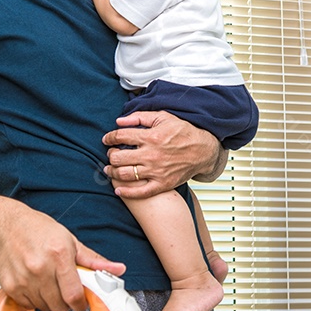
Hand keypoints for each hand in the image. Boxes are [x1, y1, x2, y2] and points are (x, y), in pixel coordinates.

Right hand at [0, 199, 124, 310]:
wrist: (5, 224)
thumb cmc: (38, 229)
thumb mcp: (70, 240)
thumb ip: (94, 260)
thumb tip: (118, 269)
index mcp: (59, 255)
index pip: (74, 295)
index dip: (81, 303)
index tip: (82, 302)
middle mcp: (40, 268)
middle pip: (60, 306)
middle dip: (66, 302)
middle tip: (64, 289)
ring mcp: (24, 279)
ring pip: (44, 307)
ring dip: (49, 301)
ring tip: (48, 282)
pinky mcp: (10, 286)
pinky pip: (27, 305)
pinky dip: (33, 300)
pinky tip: (34, 284)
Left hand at [103, 111, 225, 198]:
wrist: (203, 151)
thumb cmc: (184, 132)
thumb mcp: (164, 118)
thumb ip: (140, 117)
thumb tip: (119, 121)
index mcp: (151, 136)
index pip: (120, 137)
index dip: (109, 138)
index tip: (107, 139)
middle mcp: (151, 155)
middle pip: (118, 157)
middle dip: (110, 155)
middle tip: (111, 153)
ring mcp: (156, 171)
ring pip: (124, 174)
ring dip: (112, 172)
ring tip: (110, 169)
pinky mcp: (162, 184)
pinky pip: (139, 192)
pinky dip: (126, 192)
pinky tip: (118, 189)